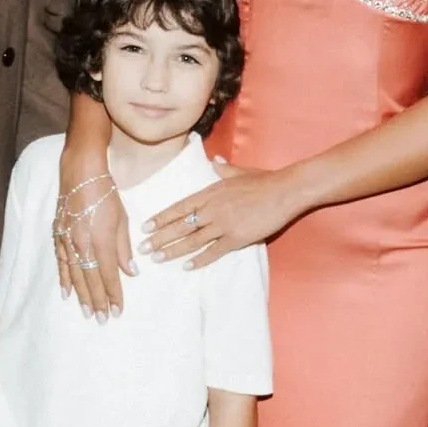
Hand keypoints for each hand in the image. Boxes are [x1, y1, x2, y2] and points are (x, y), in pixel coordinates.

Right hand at [55, 149, 132, 320]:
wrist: (80, 173)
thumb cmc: (106, 193)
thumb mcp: (122, 219)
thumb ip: (124, 248)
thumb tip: (131, 272)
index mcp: (101, 241)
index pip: (109, 276)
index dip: (114, 295)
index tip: (118, 311)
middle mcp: (82, 245)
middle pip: (91, 280)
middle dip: (98, 301)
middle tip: (102, 320)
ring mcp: (67, 241)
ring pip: (75, 275)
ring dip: (82, 296)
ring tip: (87, 313)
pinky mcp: (58, 235)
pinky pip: (61, 263)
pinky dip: (64, 279)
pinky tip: (66, 293)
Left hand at [142, 161, 301, 268]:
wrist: (284, 191)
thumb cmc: (262, 180)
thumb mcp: (238, 171)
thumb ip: (222, 168)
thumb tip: (214, 159)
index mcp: (210, 192)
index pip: (179, 207)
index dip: (161, 218)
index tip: (145, 227)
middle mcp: (212, 209)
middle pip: (181, 226)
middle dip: (160, 238)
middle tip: (143, 248)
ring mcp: (224, 224)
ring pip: (193, 240)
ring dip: (173, 250)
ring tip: (157, 258)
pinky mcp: (237, 238)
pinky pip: (214, 251)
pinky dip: (200, 260)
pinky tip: (187, 266)